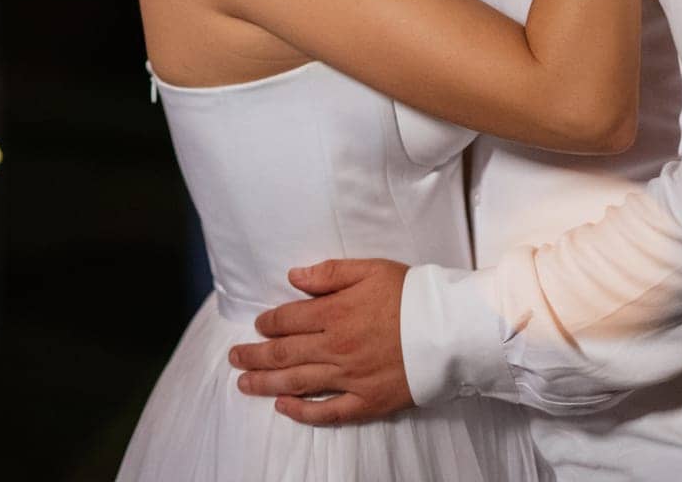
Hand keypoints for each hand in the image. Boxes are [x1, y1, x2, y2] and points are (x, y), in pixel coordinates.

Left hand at [227, 258, 411, 425]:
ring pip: (297, 383)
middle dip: (254, 355)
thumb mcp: (369, 269)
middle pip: (284, 354)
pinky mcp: (366, 401)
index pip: (288, 319)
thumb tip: (293, 277)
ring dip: (265, 383)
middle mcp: (335, 348)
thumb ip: (329, 273)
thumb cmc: (409, 294)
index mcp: (334, 313)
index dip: (268, 323)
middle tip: (234, 357)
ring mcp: (349, 378)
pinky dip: (302, 412)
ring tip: (244, 383)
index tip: (257, 326)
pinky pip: (327, 411)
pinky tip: (283, 407)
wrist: (446, 329)